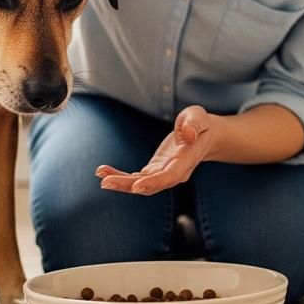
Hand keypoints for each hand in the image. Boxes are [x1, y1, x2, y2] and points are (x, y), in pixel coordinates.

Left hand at [96, 105, 214, 195]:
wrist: (203, 135)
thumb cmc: (200, 123)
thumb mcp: (199, 117)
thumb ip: (194, 123)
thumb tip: (189, 133)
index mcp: (186, 160)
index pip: (170, 176)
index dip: (154, 182)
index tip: (136, 186)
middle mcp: (175, 172)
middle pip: (151, 184)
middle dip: (128, 185)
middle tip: (105, 183)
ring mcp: (164, 173)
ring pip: (141, 184)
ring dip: (121, 182)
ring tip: (101, 176)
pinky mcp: (155, 170)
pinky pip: (137, 177)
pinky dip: (120, 176)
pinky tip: (103, 172)